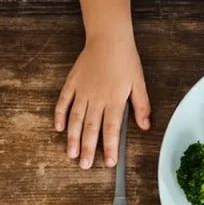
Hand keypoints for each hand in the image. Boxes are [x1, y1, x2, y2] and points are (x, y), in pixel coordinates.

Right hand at [55, 35, 150, 168]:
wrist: (109, 38)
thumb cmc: (126, 60)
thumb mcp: (139, 82)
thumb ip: (141, 105)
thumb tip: (144, 126)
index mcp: (114, 100)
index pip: (111, 129)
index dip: (109, 147)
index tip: (108, 162)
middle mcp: (97, 98)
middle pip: (90, 128)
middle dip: (87, 149)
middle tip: (85, 165)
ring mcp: (82, 91)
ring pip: (75, 119)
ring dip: (72, 137)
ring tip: (71, 153)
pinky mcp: (72, 83)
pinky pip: (63, 102)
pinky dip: (60, 115)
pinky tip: (59, 128)